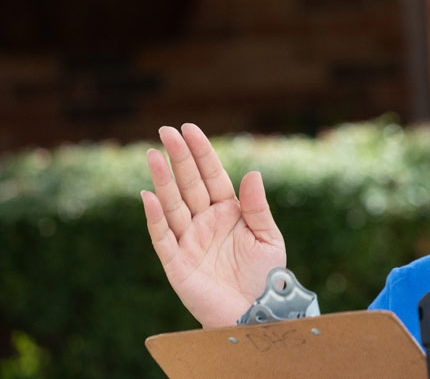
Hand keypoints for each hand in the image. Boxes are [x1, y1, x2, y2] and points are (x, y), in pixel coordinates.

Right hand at [141, 123, 286, 327]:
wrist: (256, 313)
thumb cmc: (265, 277)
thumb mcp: (268, 238)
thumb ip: (258, 207)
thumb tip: (253, 173)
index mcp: (229, 211)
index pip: (212, 175)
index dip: (201, 152)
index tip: (189, 129)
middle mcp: (205, 221)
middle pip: (189, 184)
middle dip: (178, 158)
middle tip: (165, 131)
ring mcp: (189, 240)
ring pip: (173, 205)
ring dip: (163, 181)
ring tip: (153, 154)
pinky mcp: (176, 263)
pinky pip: (163, 236)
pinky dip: (155, 217)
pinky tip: (148, 196)